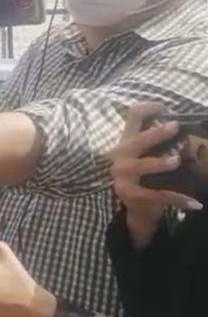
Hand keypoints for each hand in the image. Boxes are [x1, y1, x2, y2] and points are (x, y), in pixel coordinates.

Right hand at [109, 103, 201, 247]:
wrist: (137, 209)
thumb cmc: (146, 176)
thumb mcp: (147, 156)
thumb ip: (158, 141)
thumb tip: (185, 125)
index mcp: (127, 142)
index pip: (132, 117)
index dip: (148, 108)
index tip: (164, 108)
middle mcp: (121, 156)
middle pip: (136, 140)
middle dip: (155, 133)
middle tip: (175, 126)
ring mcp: (123, 176)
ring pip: (142, 166)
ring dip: (159, 163)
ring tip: (176, 161)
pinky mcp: (130, 194)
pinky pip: (157, 195)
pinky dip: (178, 198)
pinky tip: (195, 203)